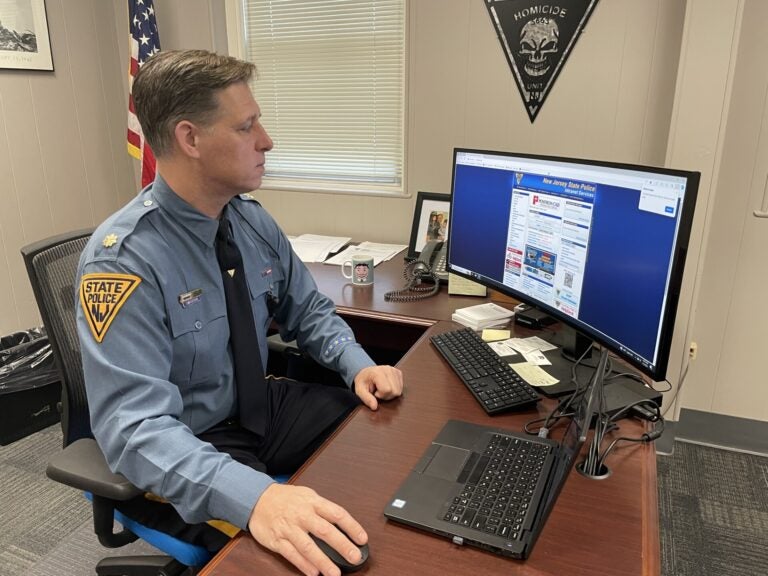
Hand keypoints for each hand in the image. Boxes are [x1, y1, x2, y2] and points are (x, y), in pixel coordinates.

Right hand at [248, 483, 366, 575]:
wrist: (257, 499)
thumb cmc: (286, 499)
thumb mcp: (307, 496)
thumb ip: (323, 509)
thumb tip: (343, 525)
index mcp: (313, 502)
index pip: (337, 513)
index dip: (352, 526)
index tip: (362, 539)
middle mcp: (302, 515)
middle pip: (325, 531)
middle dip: (342, 546)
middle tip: (355, 558)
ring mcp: (289, 528)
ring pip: (308, 546)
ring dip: (323, 561)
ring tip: (335, 573)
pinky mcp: (277, 540)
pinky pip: (291, 554)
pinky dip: (303, 564)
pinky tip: (313, 573)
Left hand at [353, 365, 403, 410]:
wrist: (366, 373)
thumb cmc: (363, 381)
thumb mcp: (360, 390)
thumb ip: (366, 399)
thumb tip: (374, 407)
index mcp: (377, 372)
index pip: (387, 390)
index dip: (381, 395)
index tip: (374, 392)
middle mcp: (388, 369)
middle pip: (395, 391)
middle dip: (386, 396)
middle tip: (378, 392)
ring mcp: (394, 370)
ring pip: (399, 391)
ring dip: (391, 394)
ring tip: (382, 389)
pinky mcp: (398, 372)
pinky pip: (401, 387)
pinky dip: (394, 390)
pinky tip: (387, 386)